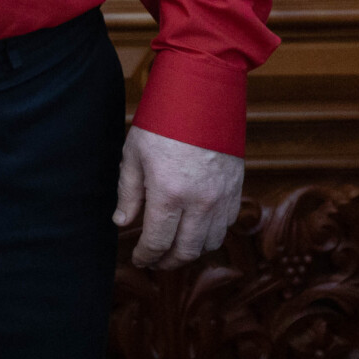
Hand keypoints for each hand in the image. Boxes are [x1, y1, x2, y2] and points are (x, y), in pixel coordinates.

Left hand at [115, 126, 243, 270]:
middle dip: (168, 261)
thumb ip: (129, 193)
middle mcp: (199, 203)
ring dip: (190, 251)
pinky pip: (226, 225)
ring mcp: (222, 198)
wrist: (202, 97)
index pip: (157, 242)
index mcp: (169, 194)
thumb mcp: (134, 154)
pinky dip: (211, 234)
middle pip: (186, 251)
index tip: (138, 259)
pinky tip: (196, 228)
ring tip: (174, 247)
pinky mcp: (236, 189)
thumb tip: (122, 222)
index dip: (146, 256)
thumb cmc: (162, 123)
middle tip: (155, 260)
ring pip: (210, 243)